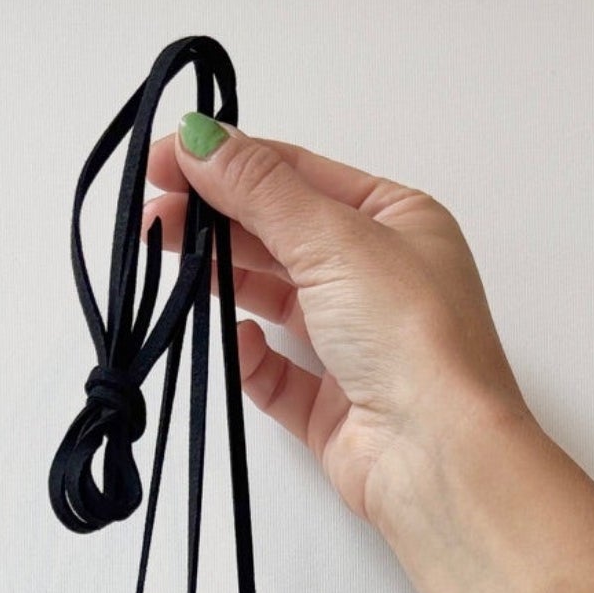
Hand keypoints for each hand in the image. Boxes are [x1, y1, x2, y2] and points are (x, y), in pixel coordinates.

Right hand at [143, 120, 530, 537]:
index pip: (300, 176)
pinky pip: (278, 374)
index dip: (230, 163)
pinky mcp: (334, 407)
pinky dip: (251, 357)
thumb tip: (202, 138)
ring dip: (227, 281)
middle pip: (283, 235)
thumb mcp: (332, 237)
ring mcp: (358, 346)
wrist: (439, 454)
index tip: (166, 161)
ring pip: (278, 301)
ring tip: (173, 268)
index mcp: (398, 220)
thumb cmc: (411, 334)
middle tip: (154, 218)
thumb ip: (260, 188)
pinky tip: (237, 340)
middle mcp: (381, 279)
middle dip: (219, 221)